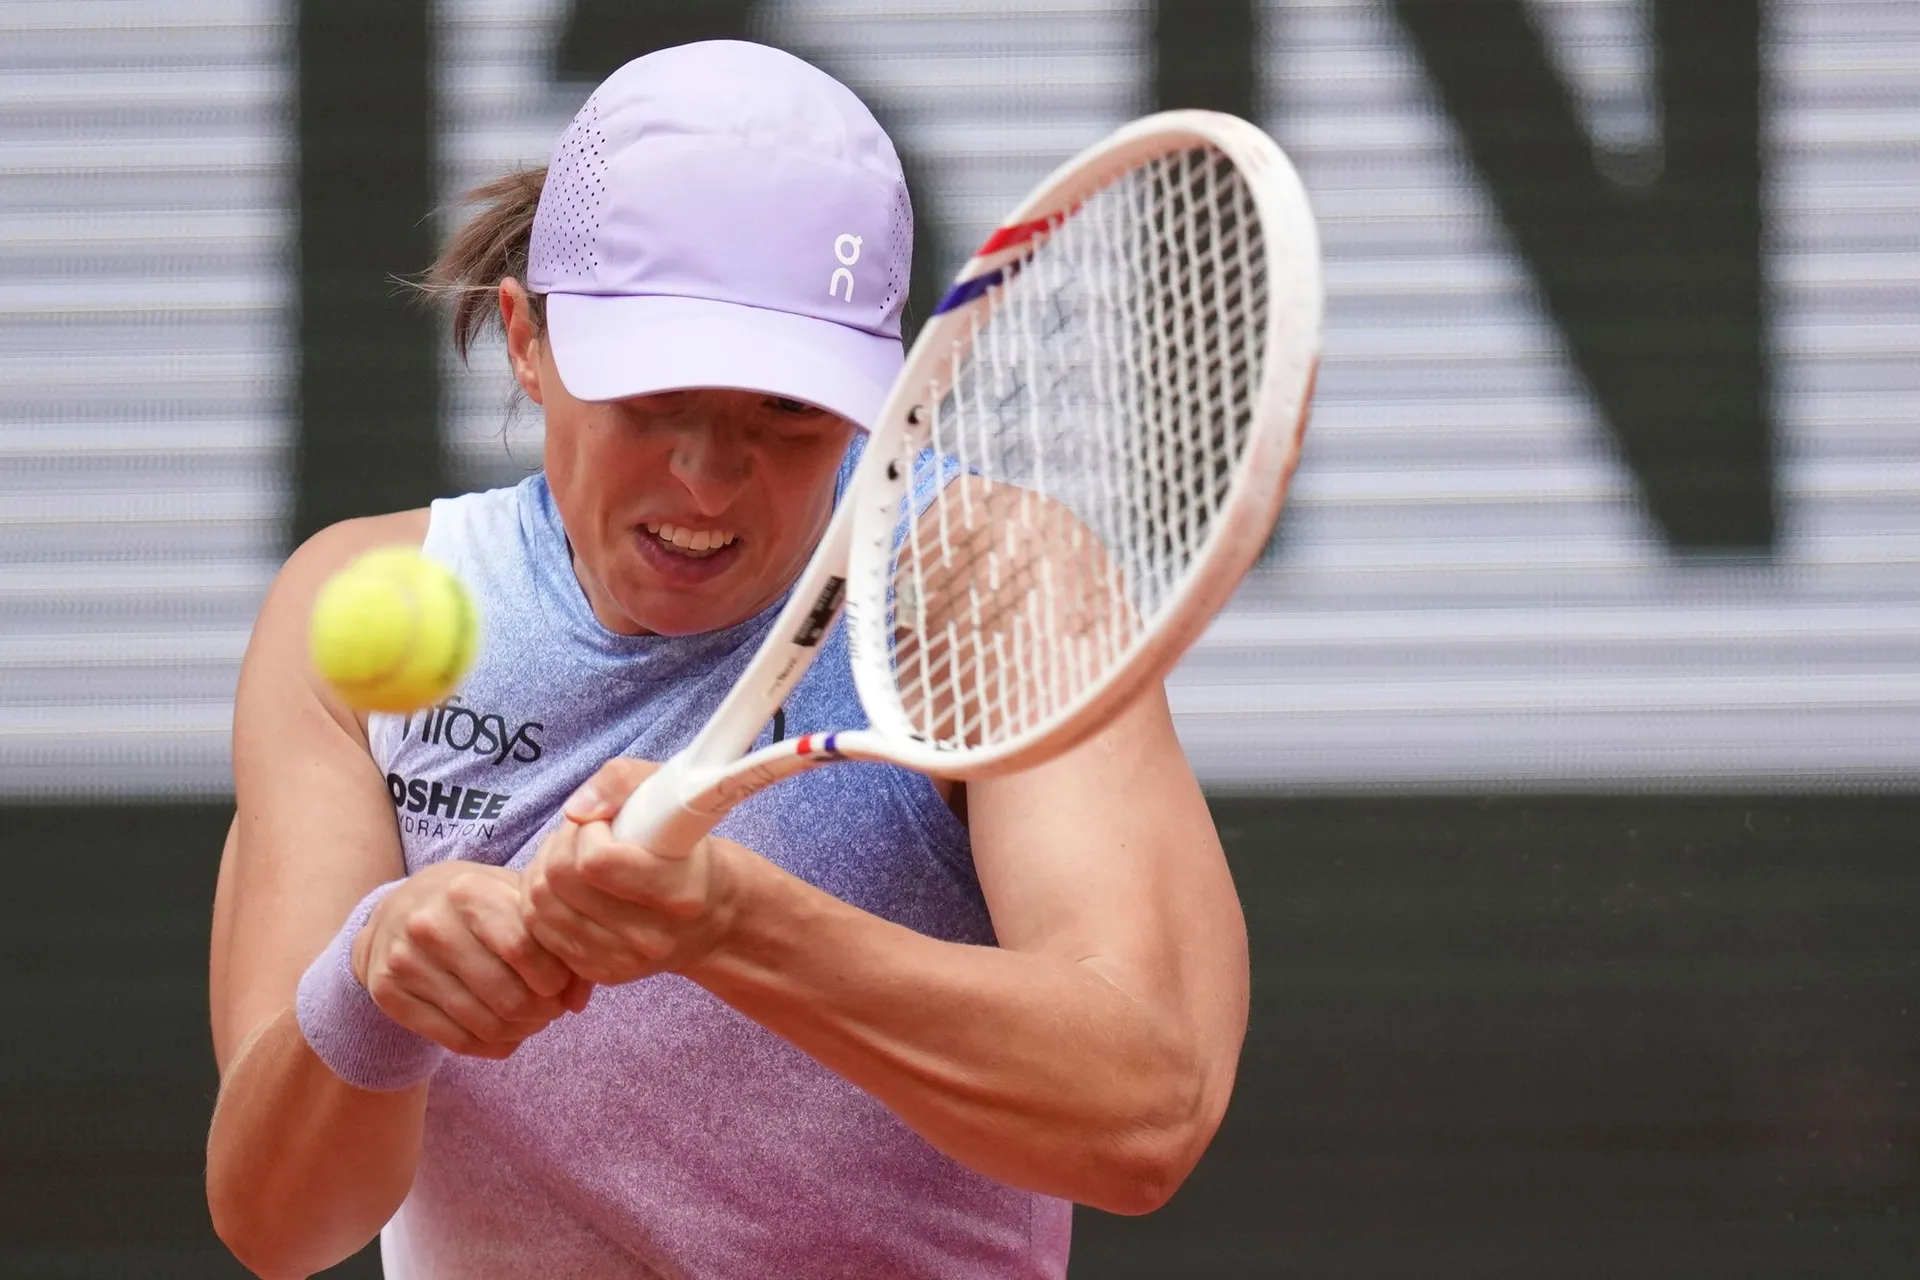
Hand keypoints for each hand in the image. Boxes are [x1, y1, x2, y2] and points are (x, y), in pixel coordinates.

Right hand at [352, 861, 592, 1058]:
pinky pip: (454, 1041)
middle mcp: (430, 925)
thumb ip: (554, 939)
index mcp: (468, 891)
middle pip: (506, 994)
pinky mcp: (389, 994)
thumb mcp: (512, 899)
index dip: (553, 978)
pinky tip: (506, 1036)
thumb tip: (578, 1001)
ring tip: (531, 1021)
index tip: (561, 985)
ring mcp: (404, 961)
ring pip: (482, 1023)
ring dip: (519, 1032)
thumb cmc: (472, 904)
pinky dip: (491, 1047)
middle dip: (541, 1012)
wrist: (396, 910)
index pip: (522, 948)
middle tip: (550, 1010)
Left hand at [520, 759, 738, 985]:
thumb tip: (575, 810)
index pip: (595, 862)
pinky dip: (541, 901)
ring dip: (543, 870)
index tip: (604, 822)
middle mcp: (651, 936)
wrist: (713, 920)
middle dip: (559, 845)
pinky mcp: (600, 973)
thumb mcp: (674, 798)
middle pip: (558, 882)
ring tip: (570, 856)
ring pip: (539, 907)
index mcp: (678, 892)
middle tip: (581, 834)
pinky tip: (567, 887)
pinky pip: (538, 931)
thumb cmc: (690, 851)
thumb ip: (624, 781)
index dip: (586, 831)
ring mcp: (623, 961)